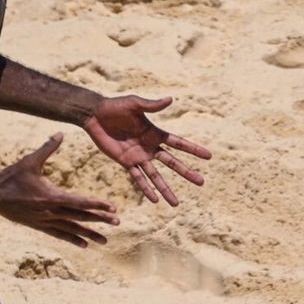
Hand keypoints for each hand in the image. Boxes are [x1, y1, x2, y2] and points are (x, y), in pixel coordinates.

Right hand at [0, 134, 119, 246]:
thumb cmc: (11, 177)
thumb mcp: (30, 161)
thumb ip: (47, 148)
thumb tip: (61, 132)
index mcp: (51, 196)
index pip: (80, 201)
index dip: (97, 204)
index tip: (113, 207)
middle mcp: (50, 211)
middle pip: (80, 217)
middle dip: (100, 219)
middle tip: (117, 222)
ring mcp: (45, 221)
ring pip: (72, 229)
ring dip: (89, 234)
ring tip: (105, 241)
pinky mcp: (39, 226)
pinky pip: (59, 234)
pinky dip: (72, 239)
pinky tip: (84, 245)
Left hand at [81, 95, 211, 205]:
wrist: (95, 115)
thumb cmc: (115, 106)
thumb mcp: (135, 104)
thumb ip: (152, 105)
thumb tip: (171, 99)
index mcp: (155, 133)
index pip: (178, 143)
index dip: (193, 149)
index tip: (208, 156)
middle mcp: (150, 147)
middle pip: (172, 163)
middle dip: (186, 173)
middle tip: (201, 182)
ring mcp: (139, 157)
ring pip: (156, 177)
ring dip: (166, 190)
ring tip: (176, 204)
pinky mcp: (126, 162)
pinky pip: (138, 179)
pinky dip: (146, 189)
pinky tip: (155, 200)